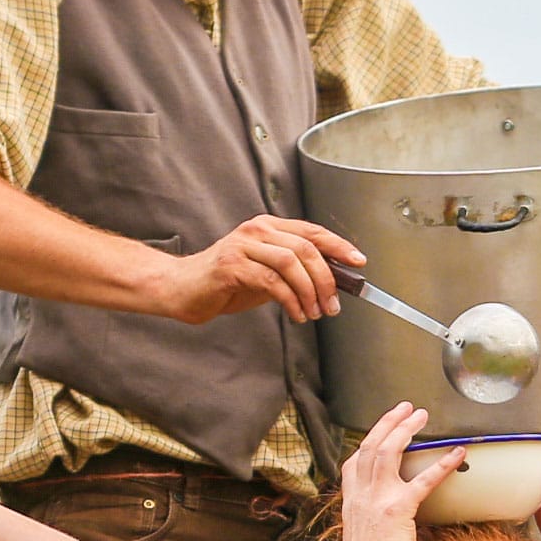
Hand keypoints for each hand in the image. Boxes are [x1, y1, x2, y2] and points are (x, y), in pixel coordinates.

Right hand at [151, 215, 362, 325]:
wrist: (183, 289)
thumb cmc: (225, 283)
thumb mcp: (267, 274)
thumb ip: (294, 273)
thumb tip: (331, 283)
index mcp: (268, 227)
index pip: (312, 231)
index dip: (339, 246)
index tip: (358, 262)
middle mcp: (257, 230)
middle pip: (306, 248)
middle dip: (326, 278)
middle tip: (333, 305)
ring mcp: (243, 246)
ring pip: (291, 263)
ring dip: (310, 291)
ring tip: (314, 312)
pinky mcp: (232, 266)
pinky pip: (272, 281)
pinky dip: (290, 300)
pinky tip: (296, 314)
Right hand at [336, 404, 460, 540]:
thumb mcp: (359, 535)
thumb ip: (369, 518)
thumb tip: (383, 517)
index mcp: (351, 500)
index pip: (354, 461)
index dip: (367, 442)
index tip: (380, 431)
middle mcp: (361, 493)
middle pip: (371, 445)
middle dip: (388, 423)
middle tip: (406, 408)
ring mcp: (378, 498)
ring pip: (389, 451)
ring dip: (406, 429)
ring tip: (421, 415)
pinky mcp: (398, 509)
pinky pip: (424, 480)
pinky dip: (442, 464)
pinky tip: (457, 453)